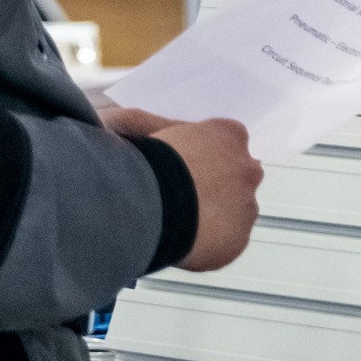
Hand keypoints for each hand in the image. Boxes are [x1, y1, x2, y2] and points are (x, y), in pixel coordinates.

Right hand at [146, 117, 261, 271]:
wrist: (152, 205)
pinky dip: (210, 245)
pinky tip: (186, 242)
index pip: (226, 143)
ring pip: (235, 212)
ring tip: (180, 224)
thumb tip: (113, 115)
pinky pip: (227, 242)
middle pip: (236, 178)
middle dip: (215, 187)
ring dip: (214, 218)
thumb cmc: (147, 164)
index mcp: (229, 134)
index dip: (202, 158)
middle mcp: (247, 167)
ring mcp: (247, 205)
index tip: (183, 169)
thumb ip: (144, 124)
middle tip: (181, 199)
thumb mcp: (141, 127)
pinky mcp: (239, 239)